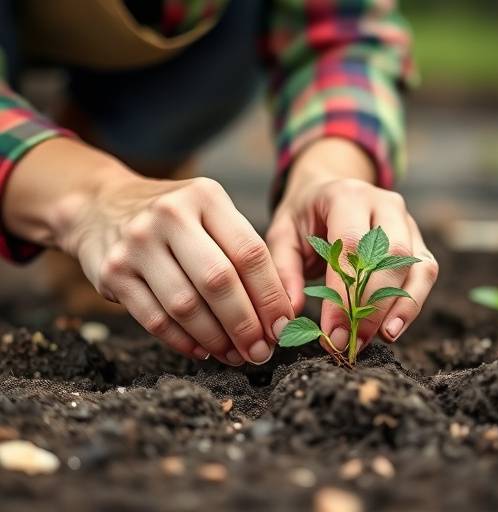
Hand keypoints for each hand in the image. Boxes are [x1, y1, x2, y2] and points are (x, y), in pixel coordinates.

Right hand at [4, 139, 293, 364]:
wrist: (101, 206)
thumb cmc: (172, 218)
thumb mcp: (208, 214)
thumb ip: (241, 253)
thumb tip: (278, 310)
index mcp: (205, 196)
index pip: (249, 252)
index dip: (271, 295)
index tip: (283, 326)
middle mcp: (169, 214)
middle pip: (218, 281)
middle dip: (245, 325)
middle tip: (261, 351)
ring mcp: (137, 243)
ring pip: (185, 305)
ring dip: (216, 339)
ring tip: (234, 355)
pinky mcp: (112, 272)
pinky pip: (154, 319)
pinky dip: (183, 342)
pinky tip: (202, 350)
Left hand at [266, 138, 437, 354]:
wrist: (327, 191)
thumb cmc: (303, 216)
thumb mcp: (282, 235)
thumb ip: (284, 270)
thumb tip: (293, 312)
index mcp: (345, 196)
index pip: (350, 245)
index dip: (345, 293)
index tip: (333, 332)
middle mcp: (383, 203)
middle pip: (391, 255)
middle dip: (373, 305)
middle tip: (353, 341)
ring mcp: (405, 220)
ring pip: (417, 265)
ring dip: (400, 307)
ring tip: (379, 339)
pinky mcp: (416, 239)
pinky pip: (425, 272)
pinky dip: (412, 303)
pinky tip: (392, 328)